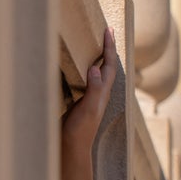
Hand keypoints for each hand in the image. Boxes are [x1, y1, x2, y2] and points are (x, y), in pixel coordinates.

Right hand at [61, 26, 117, 152]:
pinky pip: (87, 82)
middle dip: (107, 50)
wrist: (72, 150)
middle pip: (107, 67)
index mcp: (103, 93)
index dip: (109, 47)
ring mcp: (90, 100)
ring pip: (98, 74)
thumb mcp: (87, 108)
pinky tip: (81, 70)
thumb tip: (96, 68)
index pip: (108, 65)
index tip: (107, 30)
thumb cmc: (80, 131)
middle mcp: (99, 95)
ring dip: (99, 59)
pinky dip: (86, 71)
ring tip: (97, 47)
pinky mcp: (81, 105)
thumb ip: (94, 89)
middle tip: (106, 33)